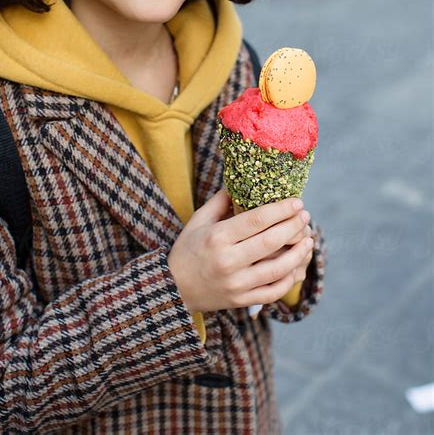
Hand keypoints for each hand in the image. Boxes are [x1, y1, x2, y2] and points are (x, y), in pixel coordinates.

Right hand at [167, 188, 313, 313]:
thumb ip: (220, 202)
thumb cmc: (187, 250)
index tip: (297, 202)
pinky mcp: (241, 301)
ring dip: (298, 253)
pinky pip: (273, 291)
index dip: (280, 210)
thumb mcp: (198, 221)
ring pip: (277, 269)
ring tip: (308, 240)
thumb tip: (240, 182)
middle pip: (270, 242)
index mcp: (217, 237)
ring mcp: (236, 284)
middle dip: (293, 226)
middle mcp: (228, 261)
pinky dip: (289, 279)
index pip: (256, 220)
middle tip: (305, 216)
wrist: (173, 289)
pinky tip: (297, 266)